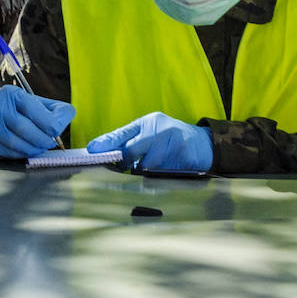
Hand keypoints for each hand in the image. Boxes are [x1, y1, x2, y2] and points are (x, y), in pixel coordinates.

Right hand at [0, 85, 74, 158]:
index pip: (32, 109)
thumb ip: (58, 111)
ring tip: (42, 147)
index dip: (48, 122)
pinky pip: (6, 151)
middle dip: (41, 138)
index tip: (56, 131)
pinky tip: (29, 150)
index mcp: (11, 93)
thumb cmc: (24, 112)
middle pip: (22, 127)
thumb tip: (62, 123)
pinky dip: (22, 154)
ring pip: (14, 142)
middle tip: (51, 142)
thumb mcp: (41, 105)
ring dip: (32, 148)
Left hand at [87, 112, 213, 171]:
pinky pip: (160, 172)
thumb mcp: (151, 135)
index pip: (123, 133)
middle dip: (124, 163)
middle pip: (131, 150)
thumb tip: (104, 151)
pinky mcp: (182, 154)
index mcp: (149, 122)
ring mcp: (172, 141)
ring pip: (145, 165)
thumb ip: (130, 142)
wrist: (204, 144)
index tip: (92, 150)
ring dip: (144, 170)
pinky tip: (164, 169)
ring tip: (152, 166)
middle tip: (124, 167)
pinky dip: (157, 175)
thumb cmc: (171, 140)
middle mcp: (159, 129)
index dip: (106, 142)